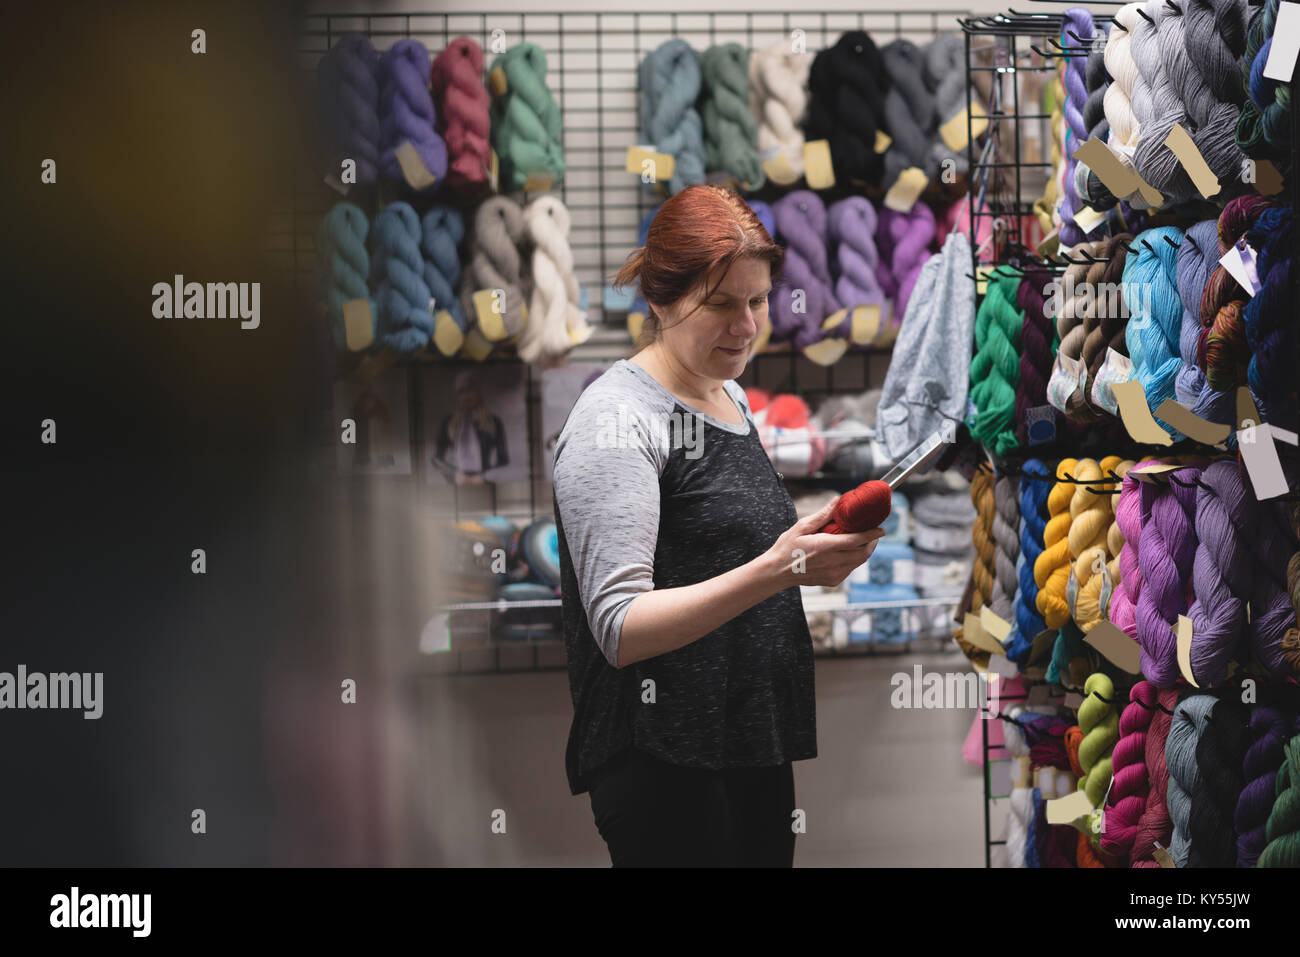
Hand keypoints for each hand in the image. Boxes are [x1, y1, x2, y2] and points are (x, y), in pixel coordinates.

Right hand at [765, 499, 885, 589]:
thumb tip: (838, 501)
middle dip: (872, 542)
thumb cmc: (787, 547)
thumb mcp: (802, 527)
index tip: (881, 528)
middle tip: (872, 533)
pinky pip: (850, 569)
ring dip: (863, 551)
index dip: (872, 534)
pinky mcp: (833, 581)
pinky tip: (845, 552)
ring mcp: (834, 574)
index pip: (857, 540)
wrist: (777, 572)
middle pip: (863, 553)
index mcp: (825, 546)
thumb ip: (823, 515)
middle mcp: (832, 562)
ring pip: (859, 562)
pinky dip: (853, 559)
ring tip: (861, 540)